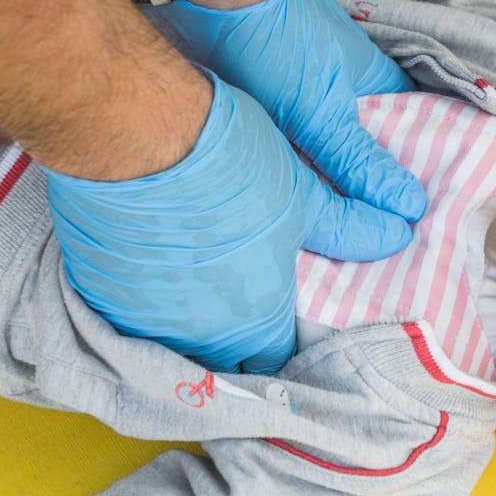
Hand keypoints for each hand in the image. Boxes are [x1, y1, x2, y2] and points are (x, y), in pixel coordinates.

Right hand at [47, 72, 412, 372]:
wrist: (132, 130)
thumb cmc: (228, 168)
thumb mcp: (302, 197)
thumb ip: (349, 229)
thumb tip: (399, 231)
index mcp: (254, 323)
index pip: (277, 364)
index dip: (284, 345)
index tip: (286, 324)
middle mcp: (195, 338)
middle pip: (223, 360)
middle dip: (235, 341)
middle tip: (243, 299)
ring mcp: (139, 318)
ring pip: (172, 338)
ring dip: (186, 319)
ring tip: (198, 277)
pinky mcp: (96, 290)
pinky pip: (126, 309)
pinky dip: (144, 294)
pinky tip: (154, 259)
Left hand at [147, 0, 426, 225]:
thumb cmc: (276, 42)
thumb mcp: (322, 112)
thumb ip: (358, 161)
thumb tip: (408, 209)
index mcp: (375, 84)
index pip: (406, 139)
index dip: (406, 180)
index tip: (407, 227)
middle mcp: (344, 86)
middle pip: (360, 148)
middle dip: (359, 188)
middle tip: (364, 243)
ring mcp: (304, 88)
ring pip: (319, 146)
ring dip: (318, 179)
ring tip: (323, 235)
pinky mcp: (265, 91)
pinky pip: (284, 139)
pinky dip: (285, 164)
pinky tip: (279, 196)